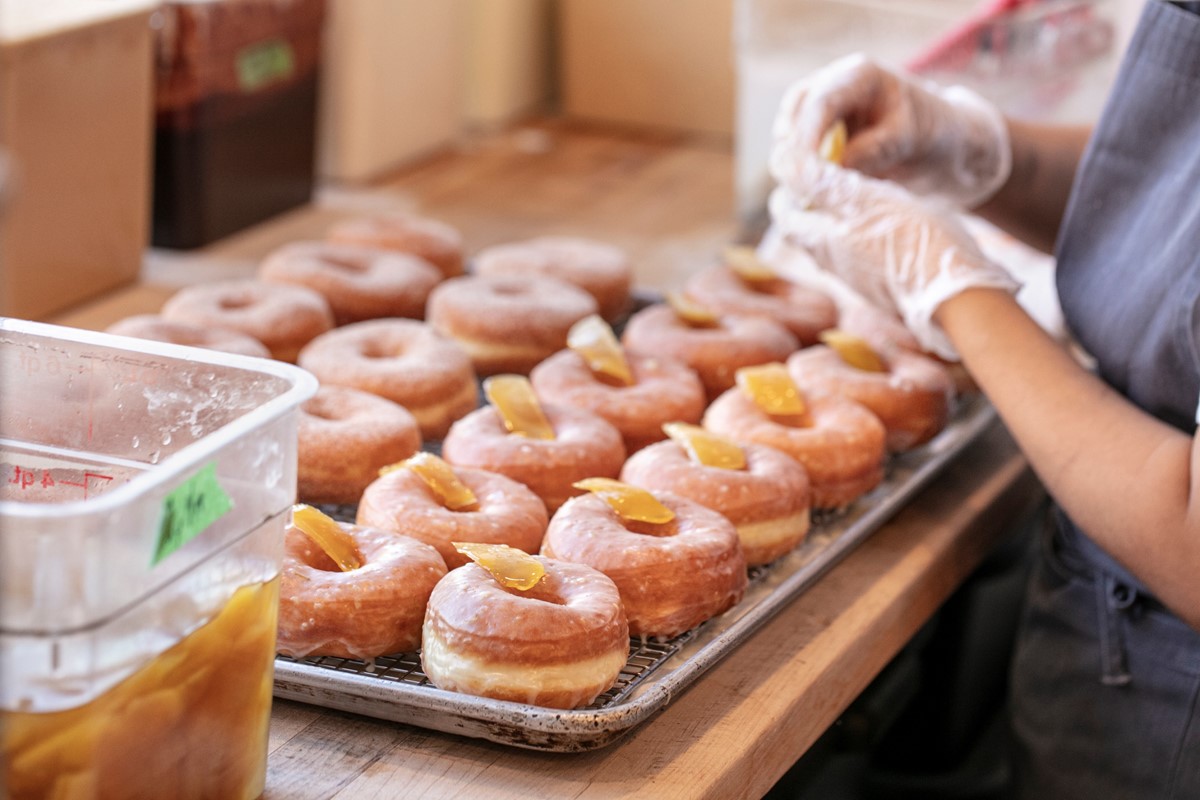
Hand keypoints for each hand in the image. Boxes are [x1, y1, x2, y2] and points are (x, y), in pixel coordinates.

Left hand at [768, 152, 1019, 358]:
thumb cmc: (910, 239)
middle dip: (809, 203)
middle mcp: (832, 264)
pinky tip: (882, 224)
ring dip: (835, 219)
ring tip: (856, 194)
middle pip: (806, 231)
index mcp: (820, 241)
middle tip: (828, 175)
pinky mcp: (881, 286)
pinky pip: (859, 257)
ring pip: (833, 245)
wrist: (955, 294)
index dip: (787, 188)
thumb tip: (781, 159)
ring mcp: (857, 278)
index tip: (803, 165)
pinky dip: (860, 235)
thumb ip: (820, 183)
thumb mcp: (862, 199)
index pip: (784, 215)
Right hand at [772, 54, 1010, 208]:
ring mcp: (824, 105)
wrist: (941, 140)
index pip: (821, 101)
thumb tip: (831, 171)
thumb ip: (872, 150)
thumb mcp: (907, 140)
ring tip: (799, 191)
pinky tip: (804, 191)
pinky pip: (799, 146)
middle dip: (790, 146)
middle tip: (792, 182)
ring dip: (790, 159)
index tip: (802, 168)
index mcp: (860, 75)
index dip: (806, 135)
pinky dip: (798, 167)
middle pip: (795, 109)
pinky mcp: (820, 129)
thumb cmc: (931, 132)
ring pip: (790, 128)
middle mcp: (835, 83)